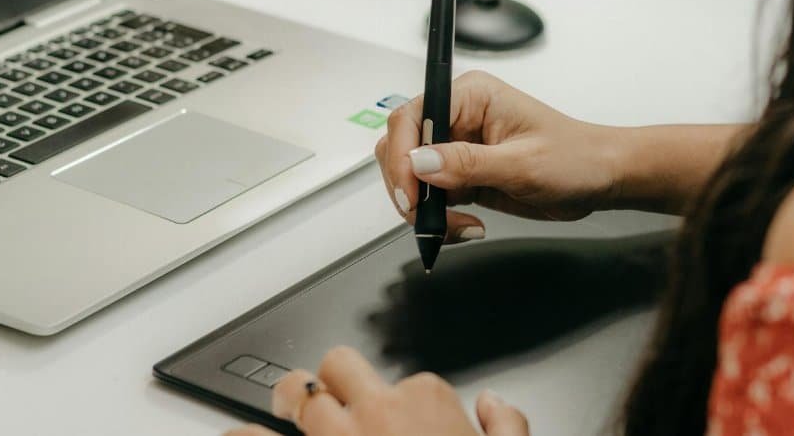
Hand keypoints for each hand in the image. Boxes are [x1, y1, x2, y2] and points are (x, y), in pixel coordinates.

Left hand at [223, 346, 528, 435]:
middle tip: (331, 397)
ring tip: (286, 403)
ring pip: (298, 391)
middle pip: (341, 366)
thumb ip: (507, 427)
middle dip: (335, 379)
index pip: (407, 380)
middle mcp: (376, 410)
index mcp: (427, 401)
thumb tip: (492, 405)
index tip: (402, 422)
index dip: (401, 402)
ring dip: (291, 395)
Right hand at [375, 71, 619, 242]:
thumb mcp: (522, 163)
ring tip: (458, 228)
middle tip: (428, 218)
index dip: (401, 155)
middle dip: (409, 188)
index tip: (410, 192)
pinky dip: (439, 219)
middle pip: (401, 148)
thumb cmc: (575, 157)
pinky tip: (466, 228)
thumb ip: (468, 163)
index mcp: (470, 96)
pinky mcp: (462, 175)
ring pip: (412, 178)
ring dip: (426, 210)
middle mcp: (458, 117)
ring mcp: (457, 148)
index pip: (411, 117)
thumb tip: (420, 162)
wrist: (599, 179)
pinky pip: (431, 198)